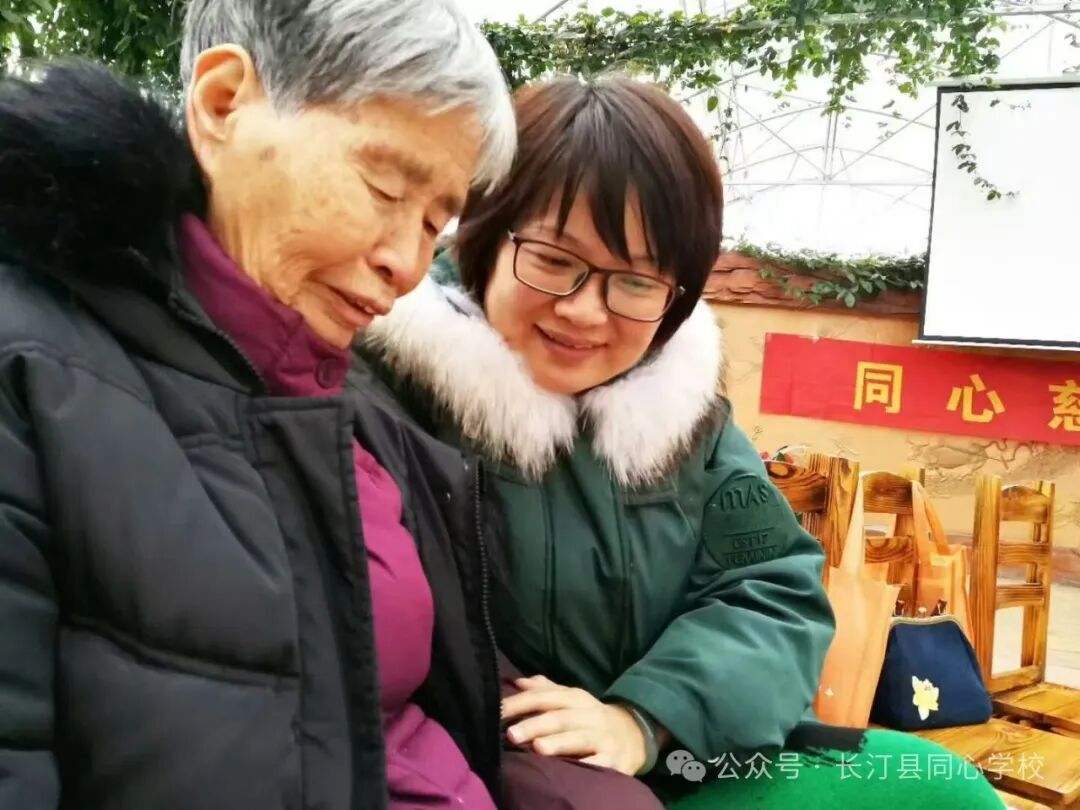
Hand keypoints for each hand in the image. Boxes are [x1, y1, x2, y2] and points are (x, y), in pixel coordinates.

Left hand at [500, 674, 646, 775]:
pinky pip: (600, 763)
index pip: (546, 697)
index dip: (521, 703)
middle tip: (511, 734)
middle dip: (535, 725)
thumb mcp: (571, 700)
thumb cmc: (591, 719)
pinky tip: (572, 770)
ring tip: (538, 748)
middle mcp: (590, 715)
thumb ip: (545, 690)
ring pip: (579, 738)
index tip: (498, 712)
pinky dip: (587, 766)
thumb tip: (517, 682)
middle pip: (560, 718)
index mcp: (576, 698)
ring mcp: (603, 738)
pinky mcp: (615, 761)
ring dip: (559, 743)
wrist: (635, 734)